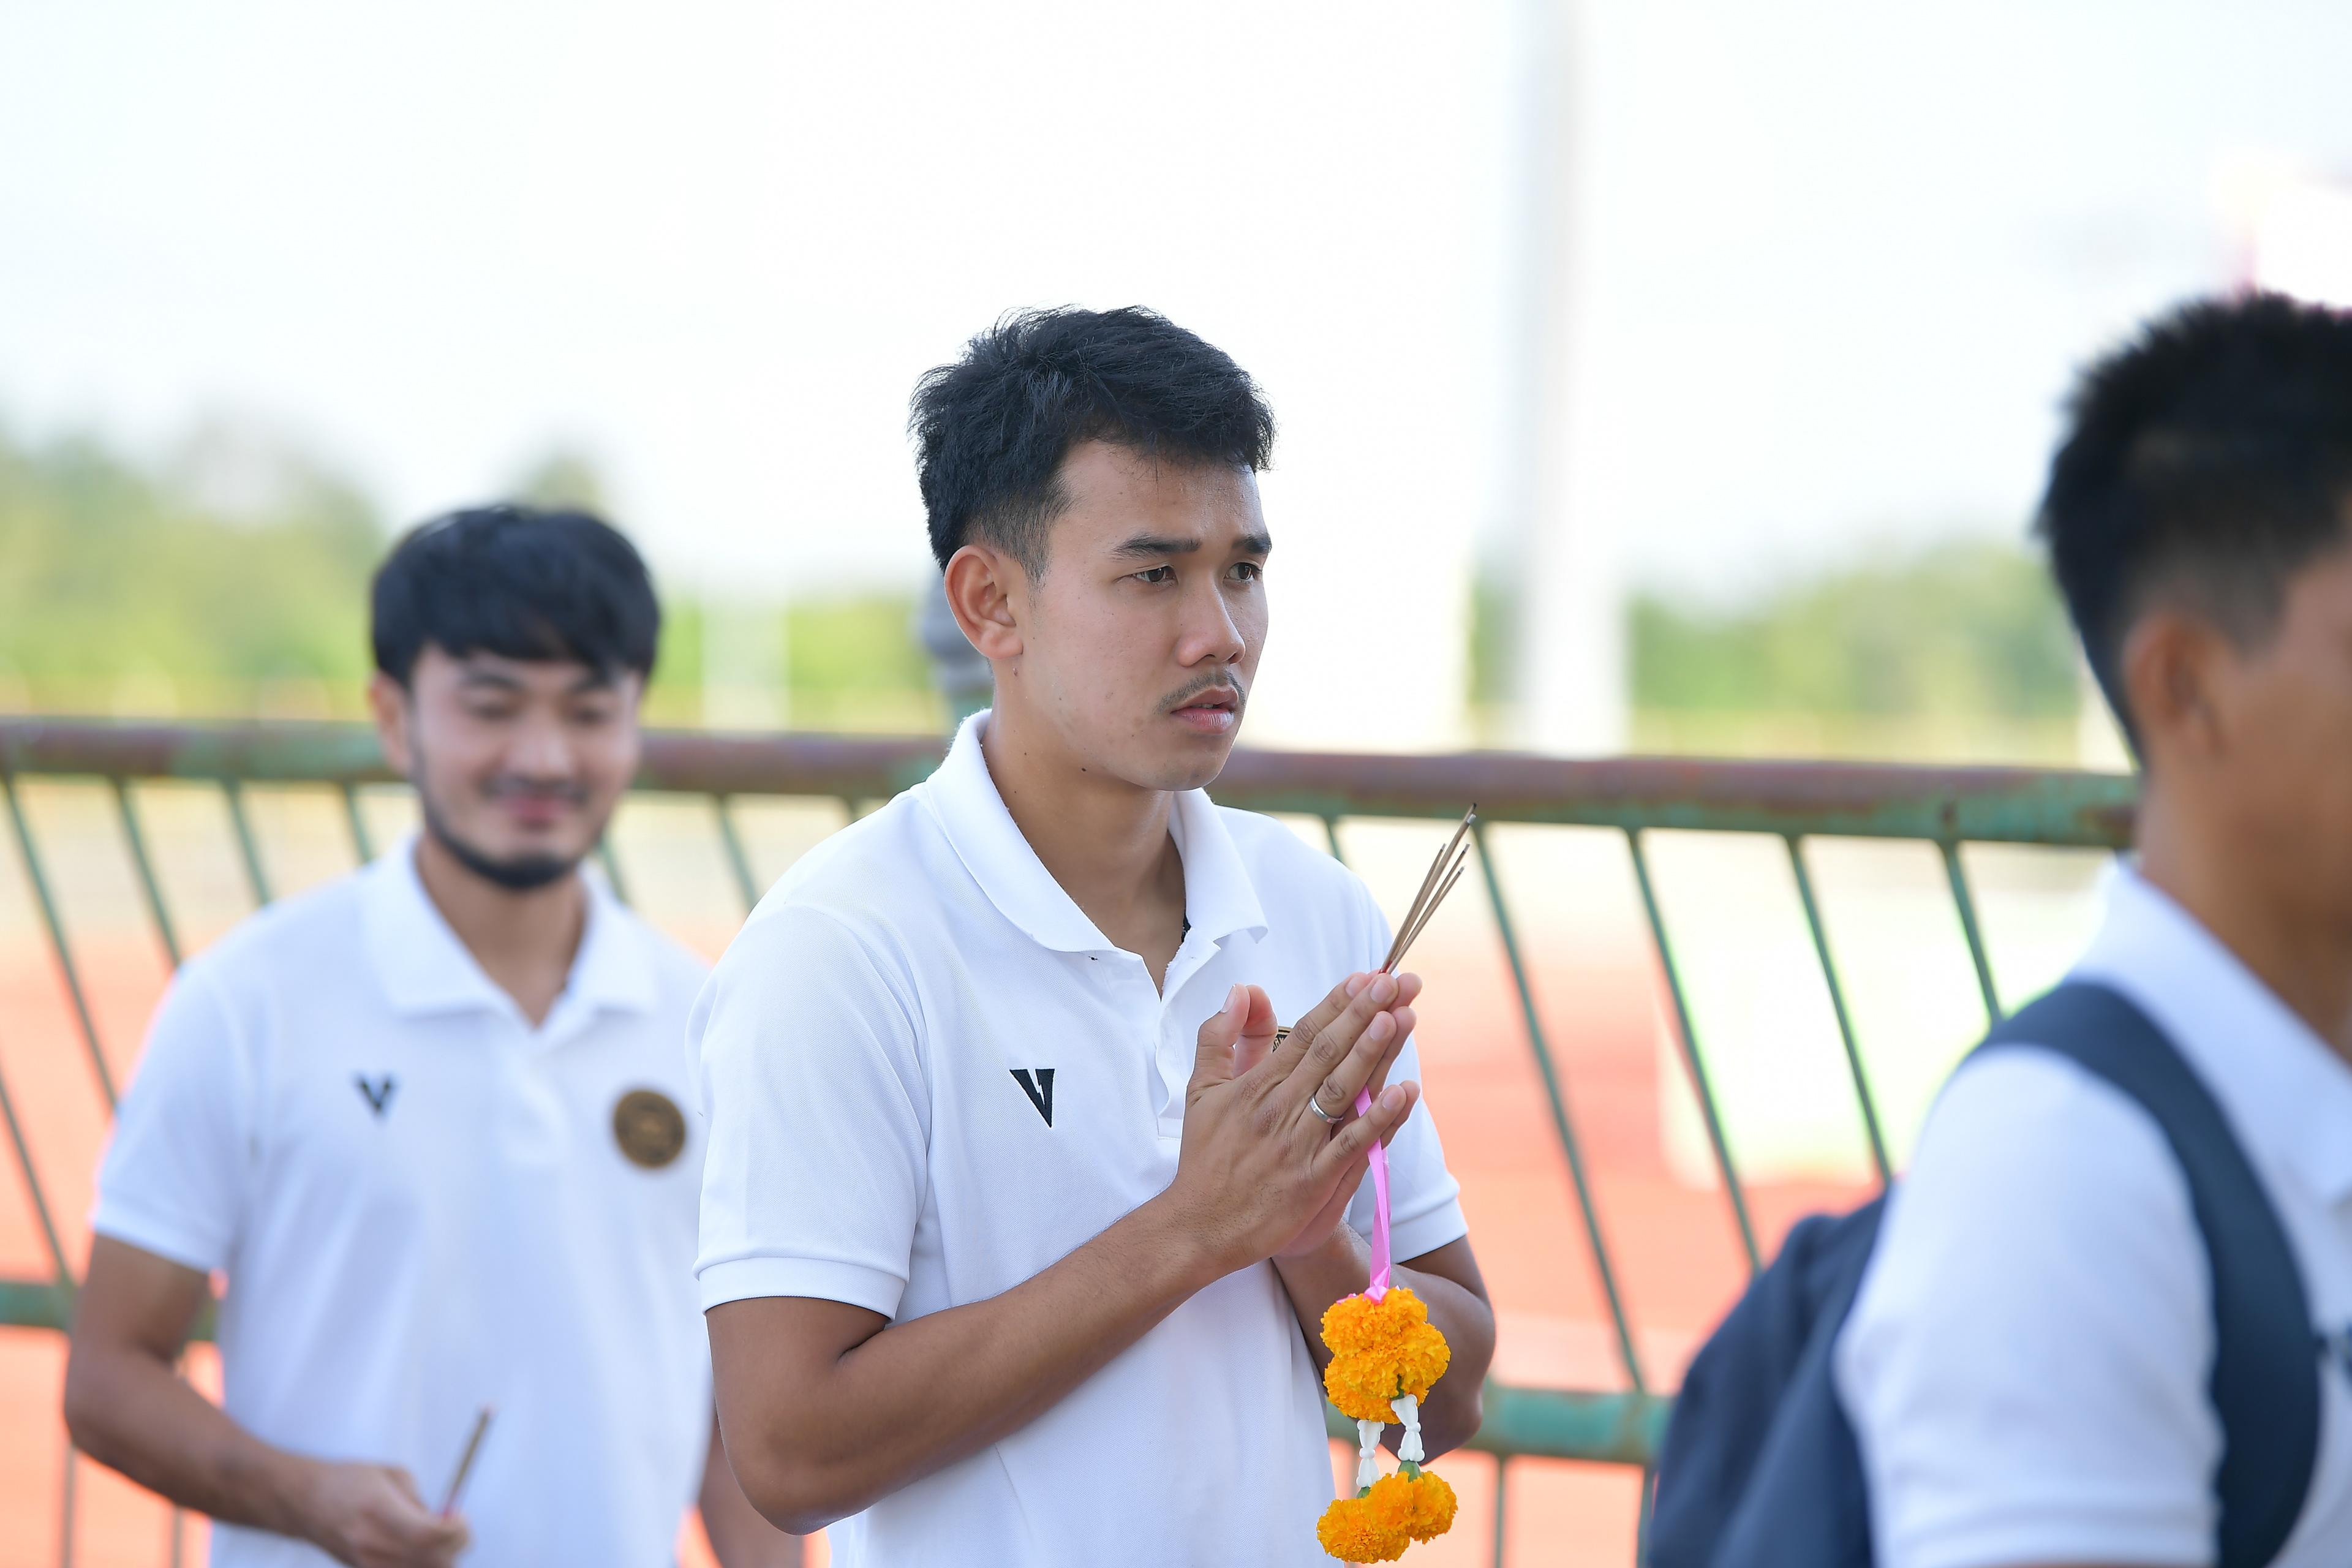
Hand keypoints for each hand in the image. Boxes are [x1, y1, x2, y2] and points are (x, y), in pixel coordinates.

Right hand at [294, 1460, 470, 1567]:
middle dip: (454, 1546)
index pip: (428, 1534)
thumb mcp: (392, 1476)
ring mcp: (367, 1564)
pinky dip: (421, 1564)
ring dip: (440, 1558)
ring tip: (436, 1536)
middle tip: (455, 1527)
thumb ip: (420, 1502)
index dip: (455, 1530)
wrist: (306, 1503)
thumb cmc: (347, 1482)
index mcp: (379, 1511)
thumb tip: (445, 1521)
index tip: (460, 1518)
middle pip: (432, 1562)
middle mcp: (371, 1544)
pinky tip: (419, 1548)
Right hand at [1162, 973, 1420, 1277]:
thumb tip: (1240, 989)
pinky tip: (1403, 1093)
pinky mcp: (1312, 1181)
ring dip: (1373, 1052)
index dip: (1338, 1003)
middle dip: (1364, 1013)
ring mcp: (1298, 1145)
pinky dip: (1378, 1119)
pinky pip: (1351, 1145)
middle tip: (1395, 981)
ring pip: (1342, 1089)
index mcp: (1257, 1085)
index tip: (1366, 976)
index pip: (1305, 1034)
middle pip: (1329, 1052)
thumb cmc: (1204, 1157)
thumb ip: (1219, 1037)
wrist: (1199, 1226)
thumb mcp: (1201, 1090)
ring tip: (1399, 1016)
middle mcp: (1279, 1109)